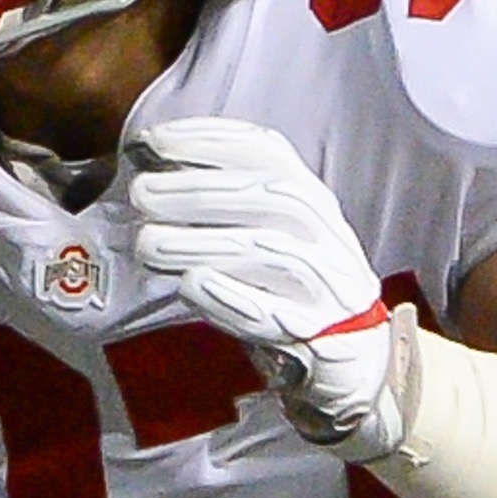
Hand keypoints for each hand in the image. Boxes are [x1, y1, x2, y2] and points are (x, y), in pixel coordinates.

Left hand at [129, 118, 418, 462]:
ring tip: (148, 244)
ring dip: (201, 243)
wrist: (357, 357)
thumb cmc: (290, 285)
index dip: (209, 140)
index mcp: (307, 195)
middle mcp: (323, 231)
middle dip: (196, 191)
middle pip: (265, 197)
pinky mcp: (317, 333)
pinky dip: (231, 298)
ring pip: (266, 253)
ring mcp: (325, 283)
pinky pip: (275, 315)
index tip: (154, 141)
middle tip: (140, 195)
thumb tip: (148, 169)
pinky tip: (192, 285)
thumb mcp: (268, 230)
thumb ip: (223, 200)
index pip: (264, 151)